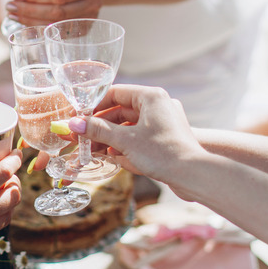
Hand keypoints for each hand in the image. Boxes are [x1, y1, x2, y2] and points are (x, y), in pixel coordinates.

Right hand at [0, 142, 21, 268]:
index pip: (3, 173)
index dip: (14, 161)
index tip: (15, 153)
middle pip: (14, 192)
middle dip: (15, 179)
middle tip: (8, 171)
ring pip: (11, 209)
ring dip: (11, 196)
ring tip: (3, 188)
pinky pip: (0, 223)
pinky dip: (3, 212)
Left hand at [5, 0, 107, 25]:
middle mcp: (91, 4)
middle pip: (56, 13)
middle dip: (29, 10)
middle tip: (10, 5)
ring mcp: (89, 19)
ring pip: (55, 24)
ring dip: (30, 20)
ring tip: (13, 13)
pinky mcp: (82, 29)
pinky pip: (57, 31)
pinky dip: (38, 26)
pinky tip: (25, 21)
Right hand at [65, 85, 205, 191]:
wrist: (194, 175)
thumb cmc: (163, 152)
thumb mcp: (124, 140)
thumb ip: (97, 131)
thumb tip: (73, 124)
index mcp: (151, 97)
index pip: (115, 93)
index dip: (94, 106)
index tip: (79, 118)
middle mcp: (159, 106)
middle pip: (121, 111)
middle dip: (100, 127)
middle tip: (82, 138)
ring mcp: (164, 123)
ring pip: (129, 126)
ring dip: (111, 138)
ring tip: (93, 150)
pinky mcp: (166, 139)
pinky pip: (139, 138)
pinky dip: (125, 146)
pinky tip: (113, 158)